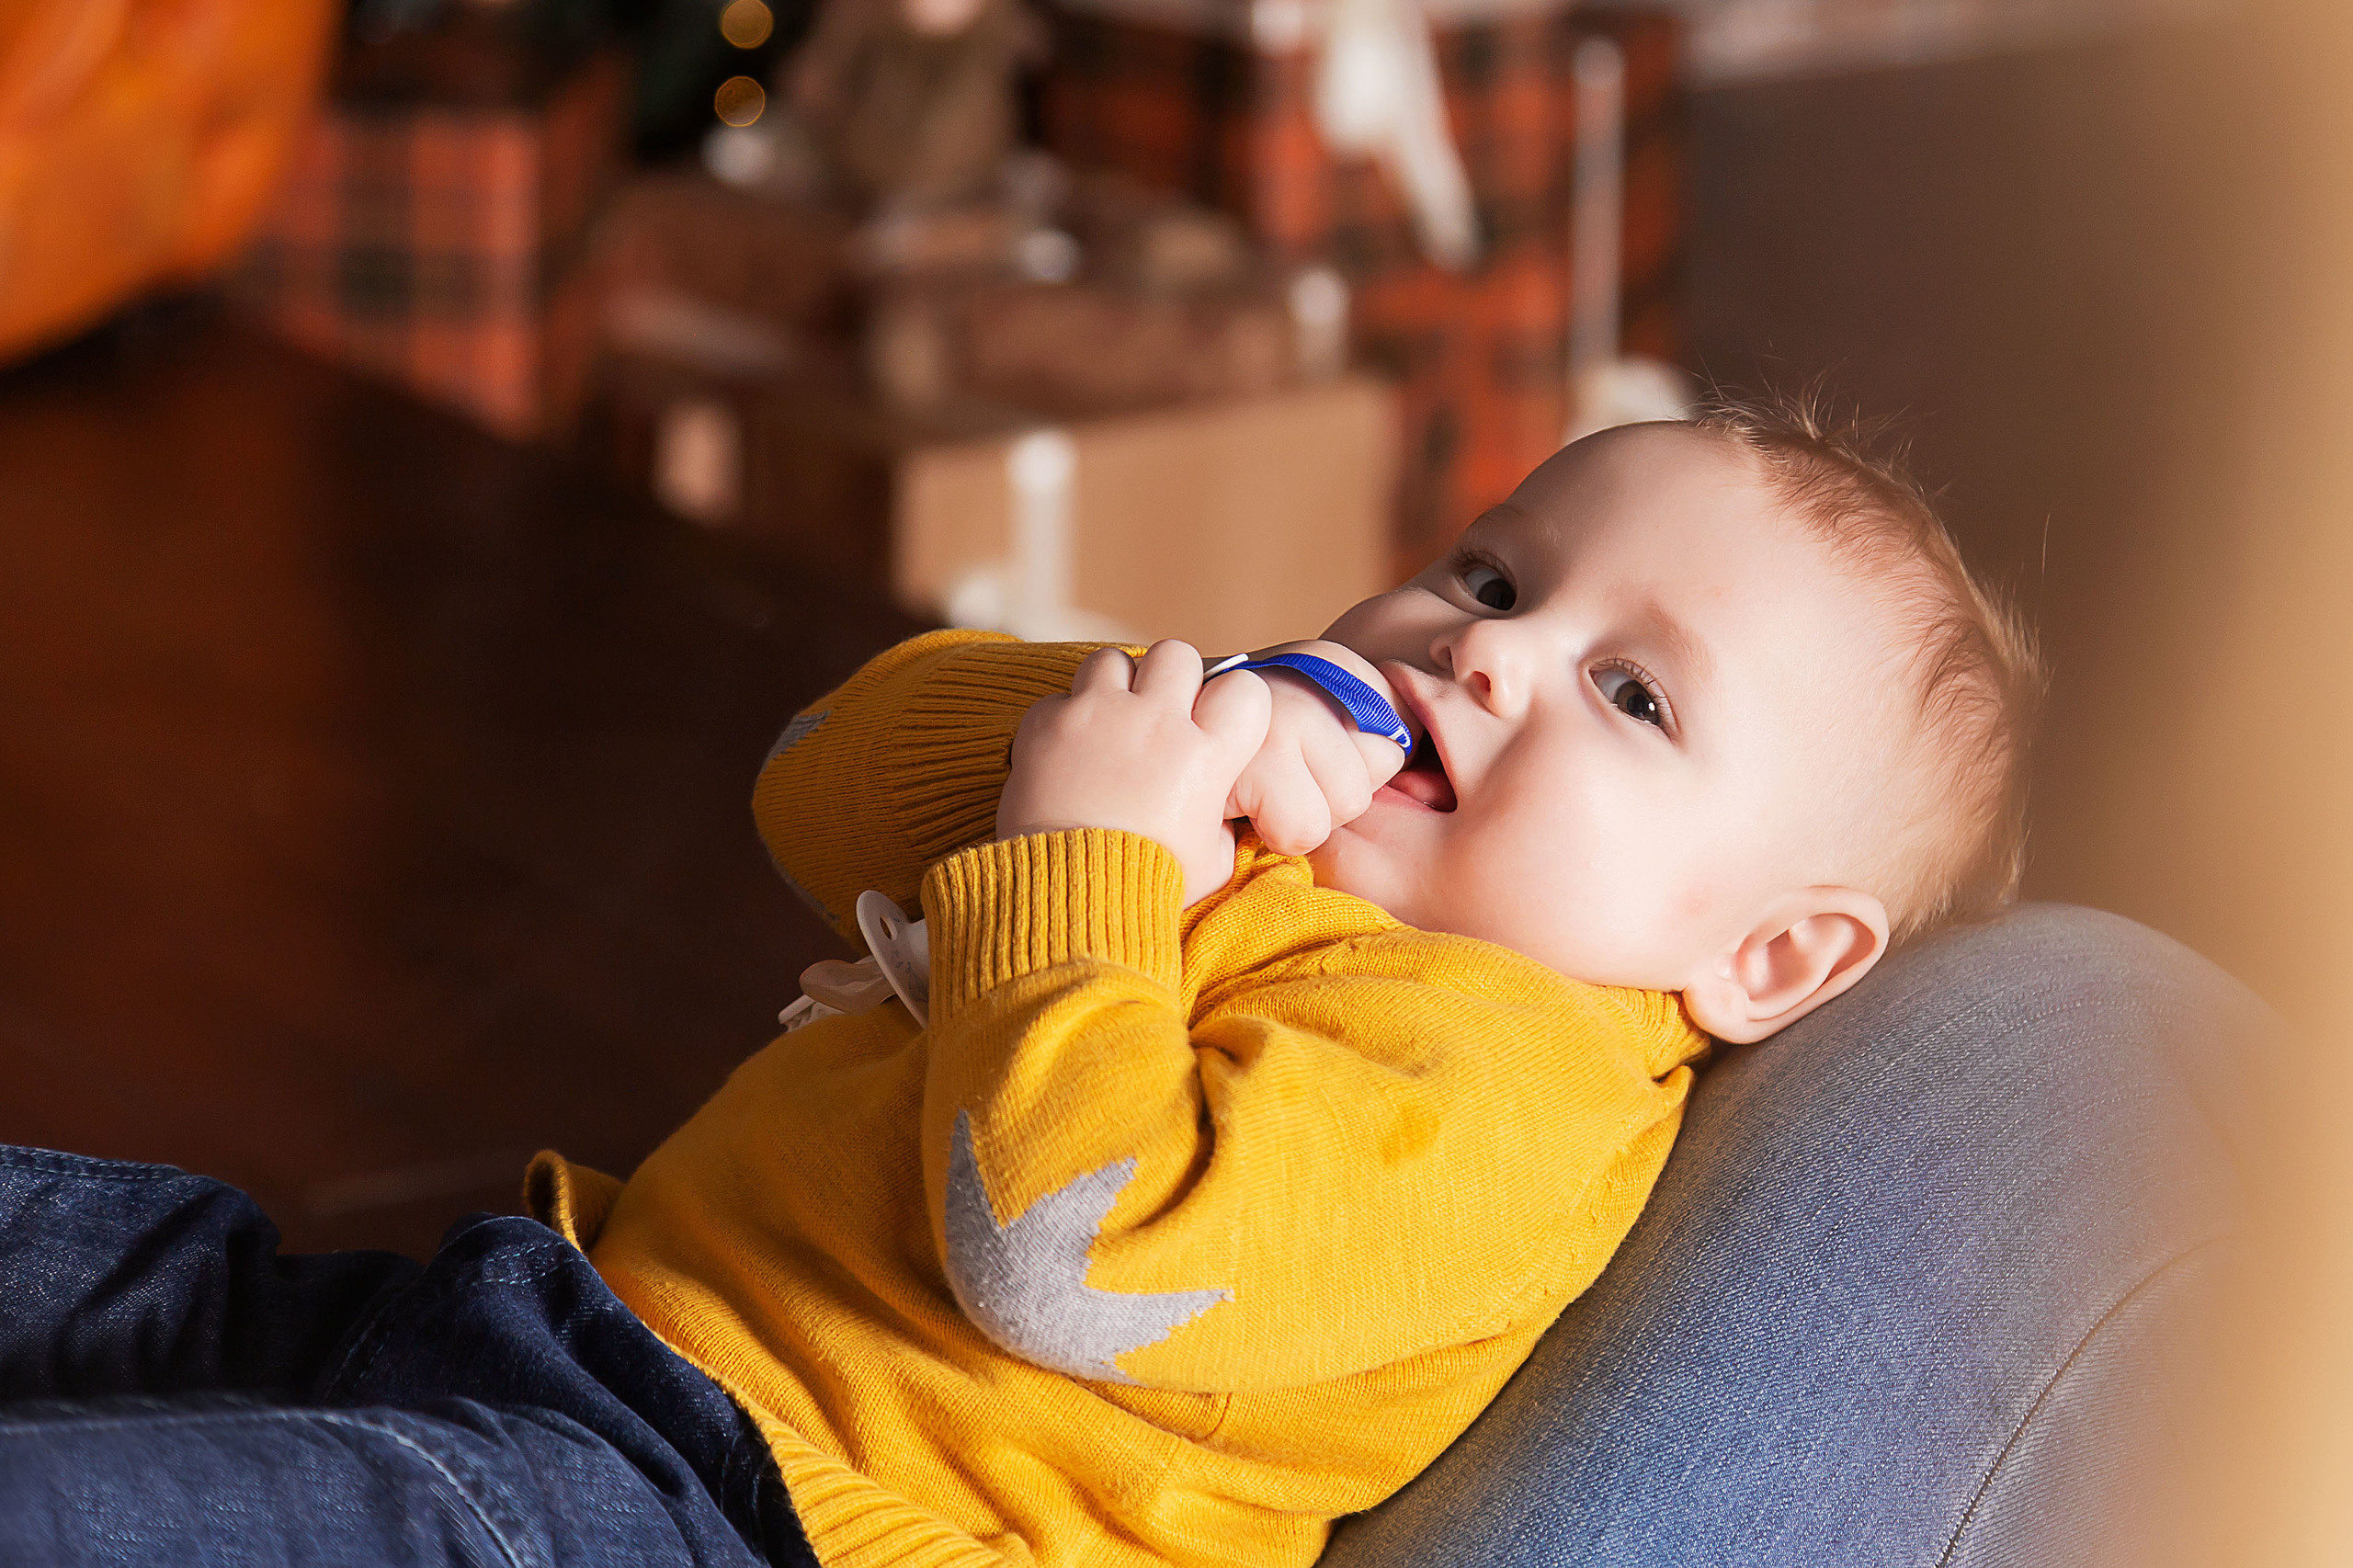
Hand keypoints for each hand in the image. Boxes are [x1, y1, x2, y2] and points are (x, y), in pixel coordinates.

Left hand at [999, 641, 1271, 905]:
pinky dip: (1064, 720)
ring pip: (1113, 661)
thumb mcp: (1211, 861)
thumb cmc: (1147, 889)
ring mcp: (1097, 717)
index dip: (1231, 705)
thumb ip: (1219, 819)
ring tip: (1108, 730)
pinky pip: (1060, 698)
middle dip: (1168, 680)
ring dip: (1114, 689)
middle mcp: (1155, 723)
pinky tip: (1065, 756)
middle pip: (1174, 655)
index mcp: (1204, 756)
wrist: (1072, 902)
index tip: (1213, 727)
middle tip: (1156, 719)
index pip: (1244, 689)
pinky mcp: (1047, 725)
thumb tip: (1215, 807)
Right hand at [1216, 640, 1408, 856]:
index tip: (1310, 765)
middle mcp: (1314, 676)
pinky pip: (1303, 829)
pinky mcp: (1250, 757)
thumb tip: (1416, 769)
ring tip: (1258, 791)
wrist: (1143, 749)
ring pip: (1343, 807)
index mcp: (1337, 662)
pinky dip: (1273, 832)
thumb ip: (1369, 739)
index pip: (1398, 747)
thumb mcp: (1313, 723)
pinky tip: (1241, 807)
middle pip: (1371, 781)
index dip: (1357, 773)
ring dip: (1301, 816)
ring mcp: (1282, 712)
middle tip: (1277, 780)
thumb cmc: (1237, 749)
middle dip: (1329, 798)